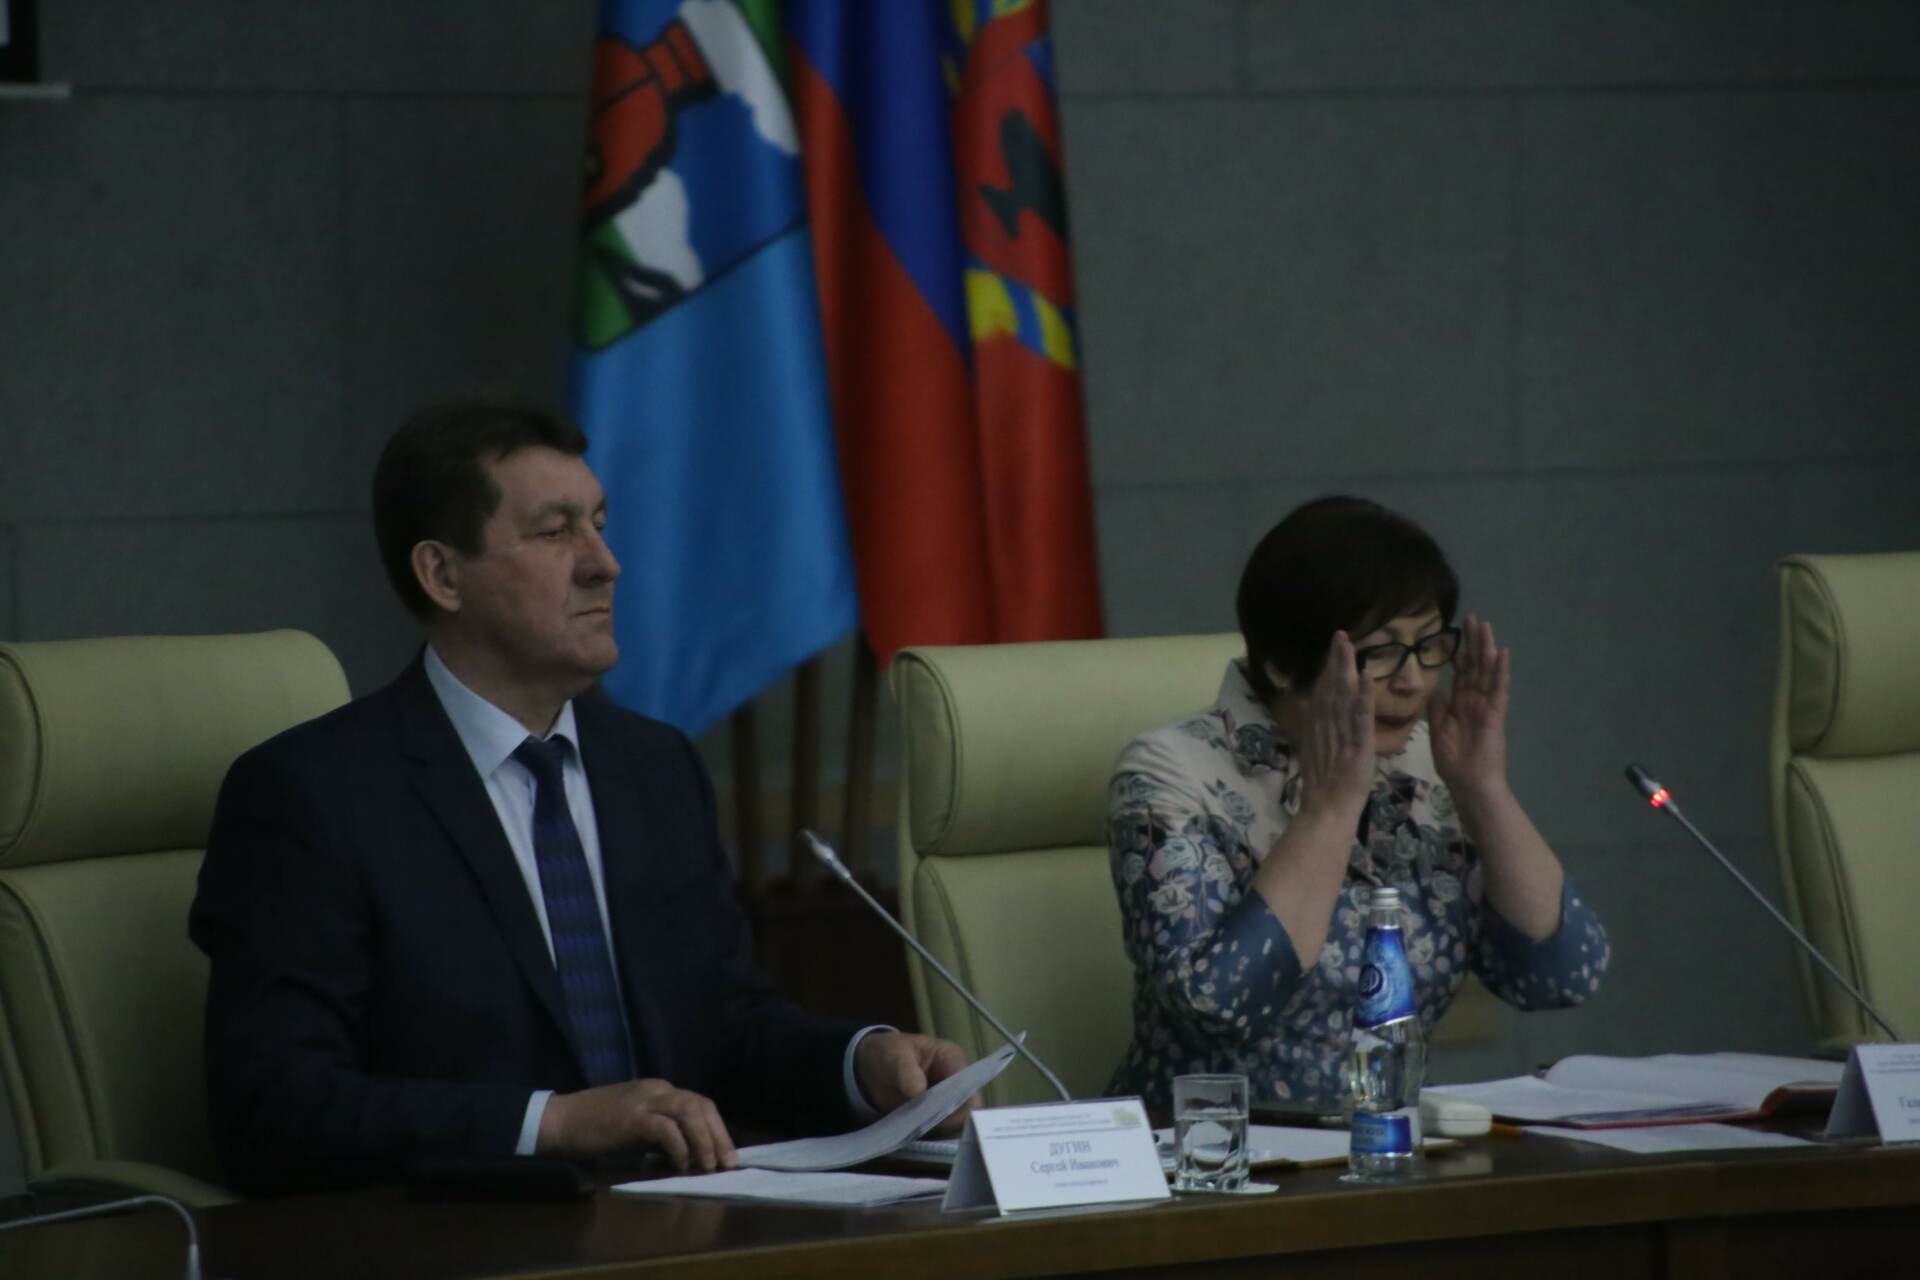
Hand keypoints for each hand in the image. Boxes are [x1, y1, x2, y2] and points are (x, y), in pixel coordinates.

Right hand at [537, 1078, 735, 1171]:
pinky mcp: (632, 1117)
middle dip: (719, 1135)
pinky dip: (679, 1147)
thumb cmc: (596, 1127)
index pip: (699, 1103)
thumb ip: (661, 1132)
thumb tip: (688, 1154)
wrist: (561, 1121)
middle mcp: (657, 1090)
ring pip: (689, 1112)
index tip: (727, 1155)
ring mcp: (644, 1101)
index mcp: (659, 1090)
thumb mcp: (636, 1125)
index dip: (717, 1129)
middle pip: (701, 1105)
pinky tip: (682, 1165)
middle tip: (728, 1163)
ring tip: (709, 1166)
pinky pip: (666, 1129)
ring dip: (704, 1140)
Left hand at [854, 1031, 973, 1134]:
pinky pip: (943, 1133)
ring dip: (939, 1129)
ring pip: (958, 1124)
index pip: (967, 1083)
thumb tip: (919, 1091)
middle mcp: (957, 1082)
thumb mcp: (894, 1055)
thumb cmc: (889, 1054)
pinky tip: (916, 1133)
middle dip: (948, 1119)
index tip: (937, 1112)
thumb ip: (907, 1070)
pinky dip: (932, 1136)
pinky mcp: (939, 1119)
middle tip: (923, 1123)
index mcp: (952, 1058)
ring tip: (916, 1127)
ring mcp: (950, 1102)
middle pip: (967, 1108)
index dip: (958, 1100)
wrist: (873, 1070)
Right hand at [1294, 631, 1375, 820]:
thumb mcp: (1313, 750)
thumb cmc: (1323, 786)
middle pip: (1331, 687)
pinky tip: (1367, 677)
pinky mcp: (1357, 744)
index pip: (1323, 691)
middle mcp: (1326, 725)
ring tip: (1350, 646)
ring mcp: (1341, 734)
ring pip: (1343, 696)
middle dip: (1336, 660)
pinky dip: (1363, 697)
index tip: (1334, 647)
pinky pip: (1361, 717)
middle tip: (1341, 634)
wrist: (1327, 809)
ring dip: (1346, 669)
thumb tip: (1303, 702)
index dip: (1328, 668)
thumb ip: (1311, 727)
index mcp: (1317, 726)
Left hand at [1429, 613, 1509, 798]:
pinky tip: (1502, 653)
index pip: (1460, 672)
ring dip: (1486, 649)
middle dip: (1472, 642)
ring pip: (1487, 671)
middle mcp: (1474, 700)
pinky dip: (1501, 671)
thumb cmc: (1453, 761)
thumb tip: (1432, 686)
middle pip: (1474, 665)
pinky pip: (1499, 689)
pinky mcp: (1496, 714)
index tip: (1455, 631)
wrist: (1469, 783)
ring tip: (1486, 626)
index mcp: (1460, 704)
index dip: (1458, 652)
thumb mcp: (1437, 729)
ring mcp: (1487, 705)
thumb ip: (1437, 706)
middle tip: (1471, 618)